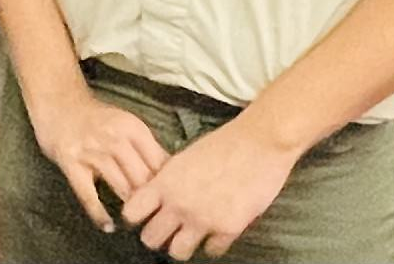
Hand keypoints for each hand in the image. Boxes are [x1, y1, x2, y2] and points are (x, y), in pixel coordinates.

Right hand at [32, 90, 168, 233]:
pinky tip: (108, 226)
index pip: (157, 160)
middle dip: (150, 197)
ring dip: (129, 206)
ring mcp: (92, 151)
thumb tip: (166, 171)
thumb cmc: (96, 118)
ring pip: (120, 186)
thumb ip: (142, 144)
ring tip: (136, 221)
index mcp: (133, 127)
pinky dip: (99, 214)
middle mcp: (115, 138)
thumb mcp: (124, 123)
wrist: (60, 102)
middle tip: (154, 215)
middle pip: (141, 176)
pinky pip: (88, 195)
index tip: (170, 198)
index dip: (165, 182)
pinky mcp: (71, 163)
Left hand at [122, 113, 299, 258]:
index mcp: (167, 181)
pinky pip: (212, 250)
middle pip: (150, 239)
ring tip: (195, 231)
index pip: (132, 212)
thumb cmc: (227, 141)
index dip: (138, 216)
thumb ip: (171, 179)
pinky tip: (220, 226)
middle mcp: (179, 204)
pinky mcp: (227, 229)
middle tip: (172, 227)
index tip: (147, 215)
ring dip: (185, 243)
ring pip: (177, 252)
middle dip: (160, 234)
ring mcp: (202, 219)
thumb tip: (160, 195)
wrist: (261, 139)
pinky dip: (215, 241)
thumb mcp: (188, 155)